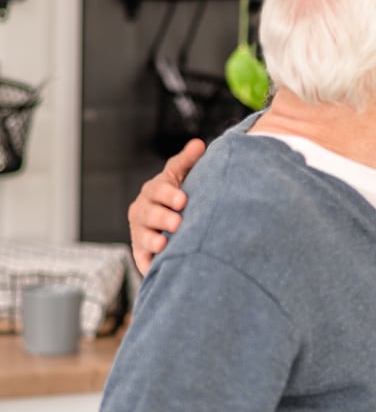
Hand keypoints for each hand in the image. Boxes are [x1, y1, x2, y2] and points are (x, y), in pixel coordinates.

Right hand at [127, 138, 204, 273]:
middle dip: (162, 218)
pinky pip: (142, 258)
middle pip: (148, 213)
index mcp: (154, 190)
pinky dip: (147, 263)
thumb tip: (198, 144)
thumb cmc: (180, 193)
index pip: (158, 189)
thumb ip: (188, 161)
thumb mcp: (183, 175)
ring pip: (142, 236)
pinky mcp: (142, 252)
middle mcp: (143, 210)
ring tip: (163, 244)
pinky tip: (155, 267)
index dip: (169, 194)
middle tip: (178, 222)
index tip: (183, 199)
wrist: (174, 218)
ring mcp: (141, 231)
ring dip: (152, 240)